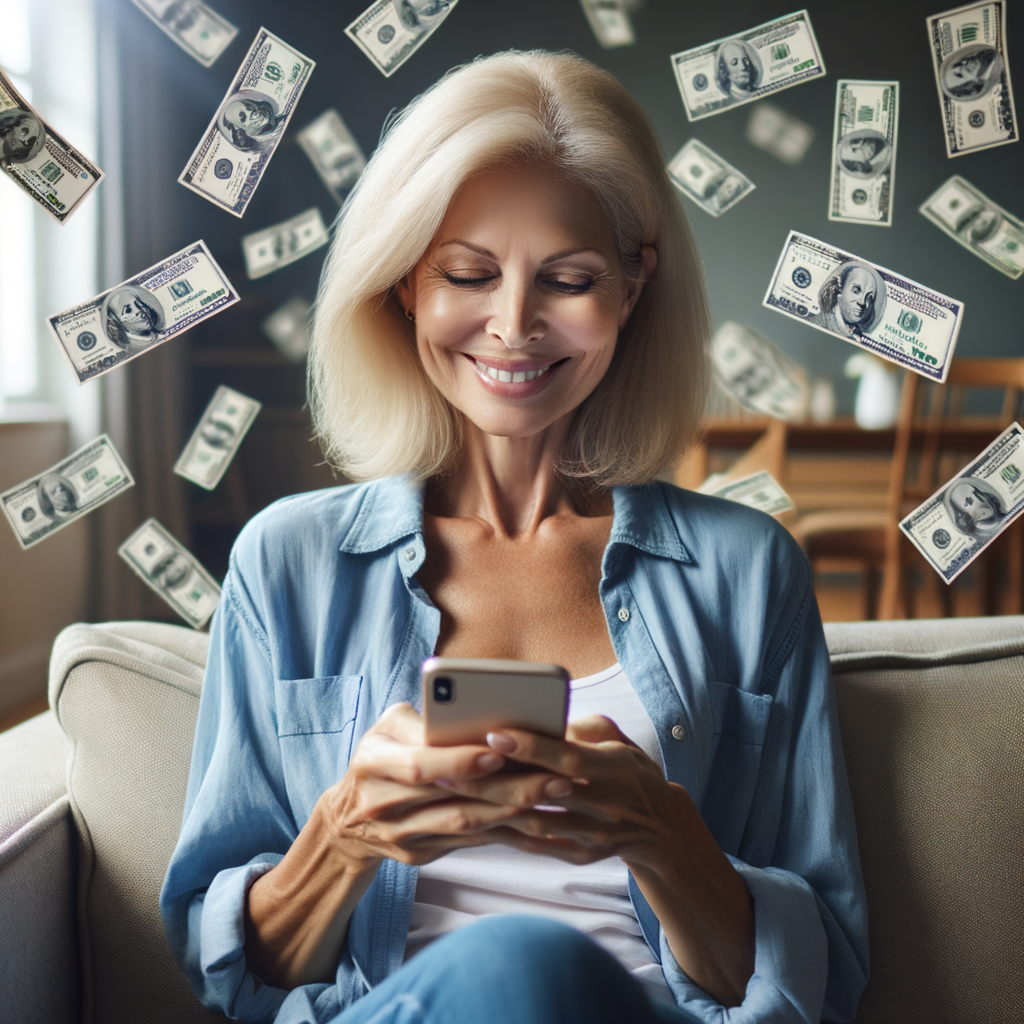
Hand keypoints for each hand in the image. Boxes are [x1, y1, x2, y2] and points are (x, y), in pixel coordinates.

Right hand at [315, 703, 582, 866]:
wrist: (348, 821)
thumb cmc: (381, 755)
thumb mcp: (388, 728)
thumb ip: (425, 720)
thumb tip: (474, 711)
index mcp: (375, 762)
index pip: (422, 764)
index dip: (460, 760)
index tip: (500, 752)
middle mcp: (385, 803)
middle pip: (455, 799)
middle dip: (510, 787)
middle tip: (557, 775)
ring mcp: (402, 836)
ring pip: (467, 826)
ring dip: (515, 811)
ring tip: (556, 793)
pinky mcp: (420, 855)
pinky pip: (468, 842)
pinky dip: (505, 829)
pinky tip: (538, 816)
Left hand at [436, 714, 693, 865]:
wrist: (661, 826)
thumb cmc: (629, 769)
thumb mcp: (617, 739)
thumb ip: (582, 727)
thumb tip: (545, 720)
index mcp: (611, 769)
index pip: (566, 757)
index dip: (530, 747)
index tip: (493, 734)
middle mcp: (603, 805)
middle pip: (541, 792)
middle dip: (495, 780)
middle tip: (451, 765)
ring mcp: (592, 835)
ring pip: (534, 823)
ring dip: (492, 809)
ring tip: (454, 793)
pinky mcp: (581, 855)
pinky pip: (537, 846)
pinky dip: (507, 833)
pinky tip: (476, 820)